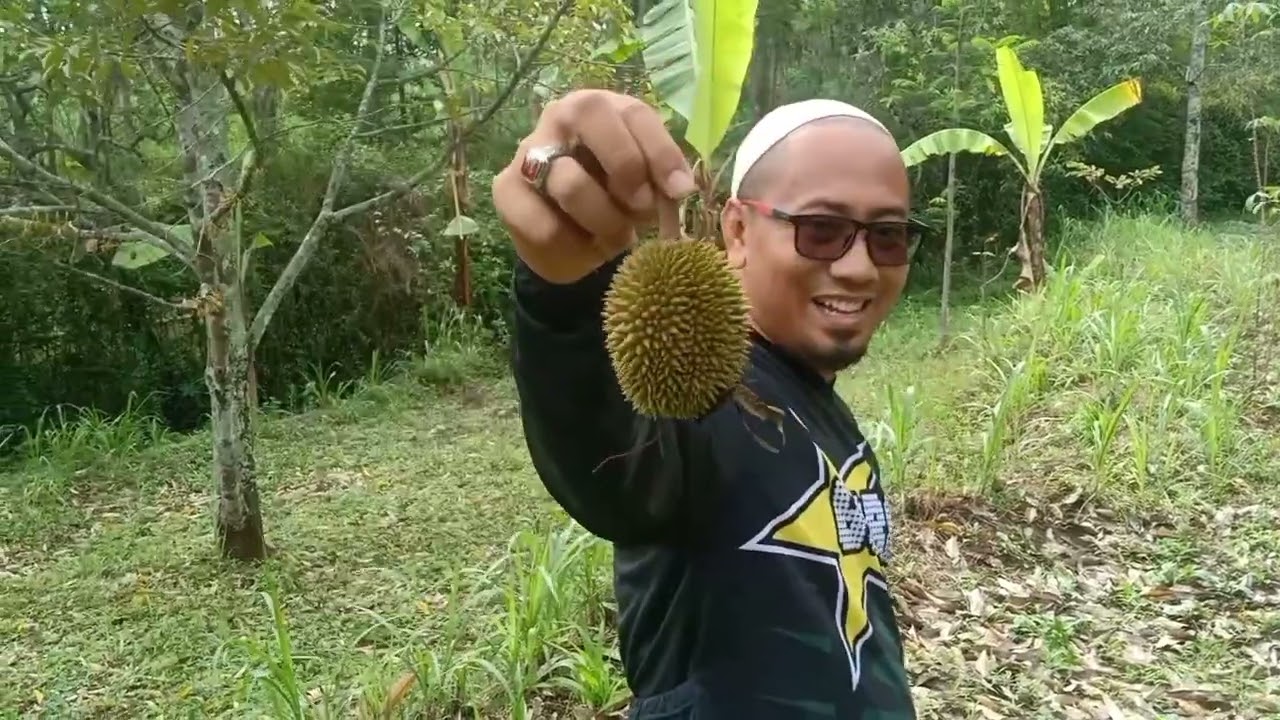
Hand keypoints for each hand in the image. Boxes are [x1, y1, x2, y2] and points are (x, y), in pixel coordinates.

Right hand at [492, 89, 697, 284]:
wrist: (567, 242)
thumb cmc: (613, 200)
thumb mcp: (644, 187)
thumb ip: (660, 180)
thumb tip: (679, 189)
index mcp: (602, 109)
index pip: (632, 112)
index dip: (660, 151)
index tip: (680, 191)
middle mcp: (560, 117)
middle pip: (590, 115)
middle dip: (626, 167)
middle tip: (642, 207)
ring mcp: (528, 152)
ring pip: (569, 181)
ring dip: (605, 219)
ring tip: (617, 235)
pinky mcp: (506, 192)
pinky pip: (546, 226)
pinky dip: (577, 247)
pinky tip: (584, 246)